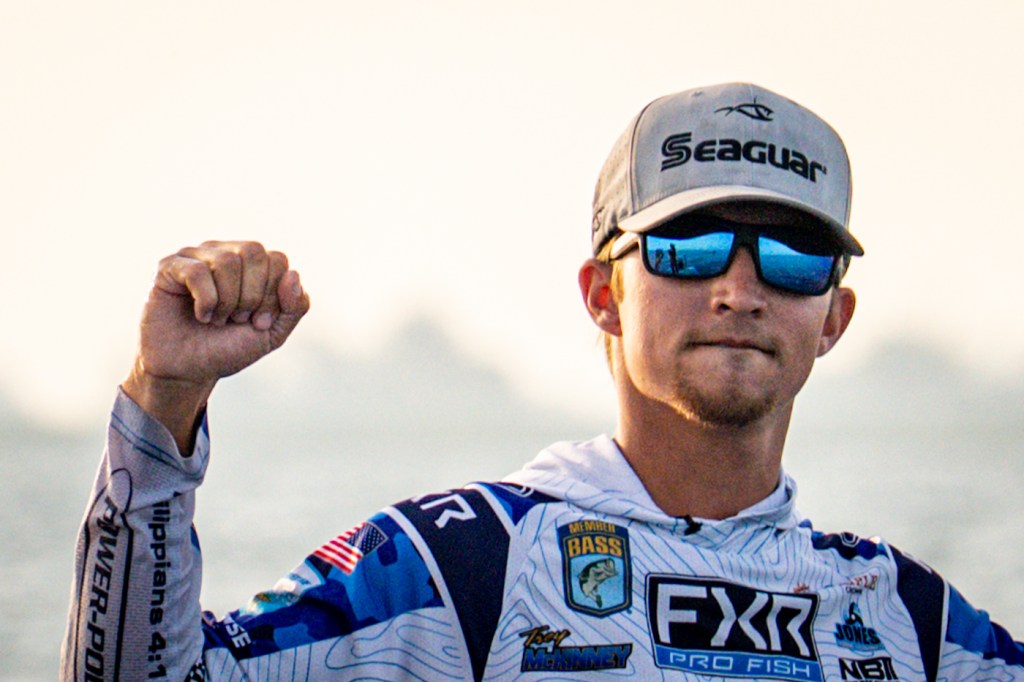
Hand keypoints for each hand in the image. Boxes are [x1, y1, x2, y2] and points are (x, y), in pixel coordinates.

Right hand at [122, 241, 309, 451]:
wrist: (187, 371)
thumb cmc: (228, 349)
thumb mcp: (273, 334)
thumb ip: (294, 307)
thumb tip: (293, 273)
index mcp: (253, 266)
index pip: (277, 259)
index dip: (273, 294)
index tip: (259, 322)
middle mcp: (225, 253)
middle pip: (254, 252)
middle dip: (252, 294)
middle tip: (238, 319)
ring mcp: (196, 256)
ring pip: (227, 260)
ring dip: (227, 300)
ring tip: (217, 319)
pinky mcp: (169, 267)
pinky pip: (197, 271)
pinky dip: (206, 301)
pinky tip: (200, 316)